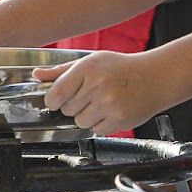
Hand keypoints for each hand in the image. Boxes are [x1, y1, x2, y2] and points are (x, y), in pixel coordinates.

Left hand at [34, 52, 176, 134]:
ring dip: (87, 116)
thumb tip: (36, 76)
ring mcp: (109, 104)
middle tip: (89, 96)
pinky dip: (101, 124)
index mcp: (87, 68)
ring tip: (102, 102)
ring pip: (80, 122)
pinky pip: (96, 130)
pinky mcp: (119, 119)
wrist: (155, 77)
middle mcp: (97, 86)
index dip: (53, 101)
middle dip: (74, 106)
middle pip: (67, 110)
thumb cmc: (121, 68)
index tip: (57, 100)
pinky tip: (111, 110)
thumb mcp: (91, 61)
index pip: (55, 94)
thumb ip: (61, 71)